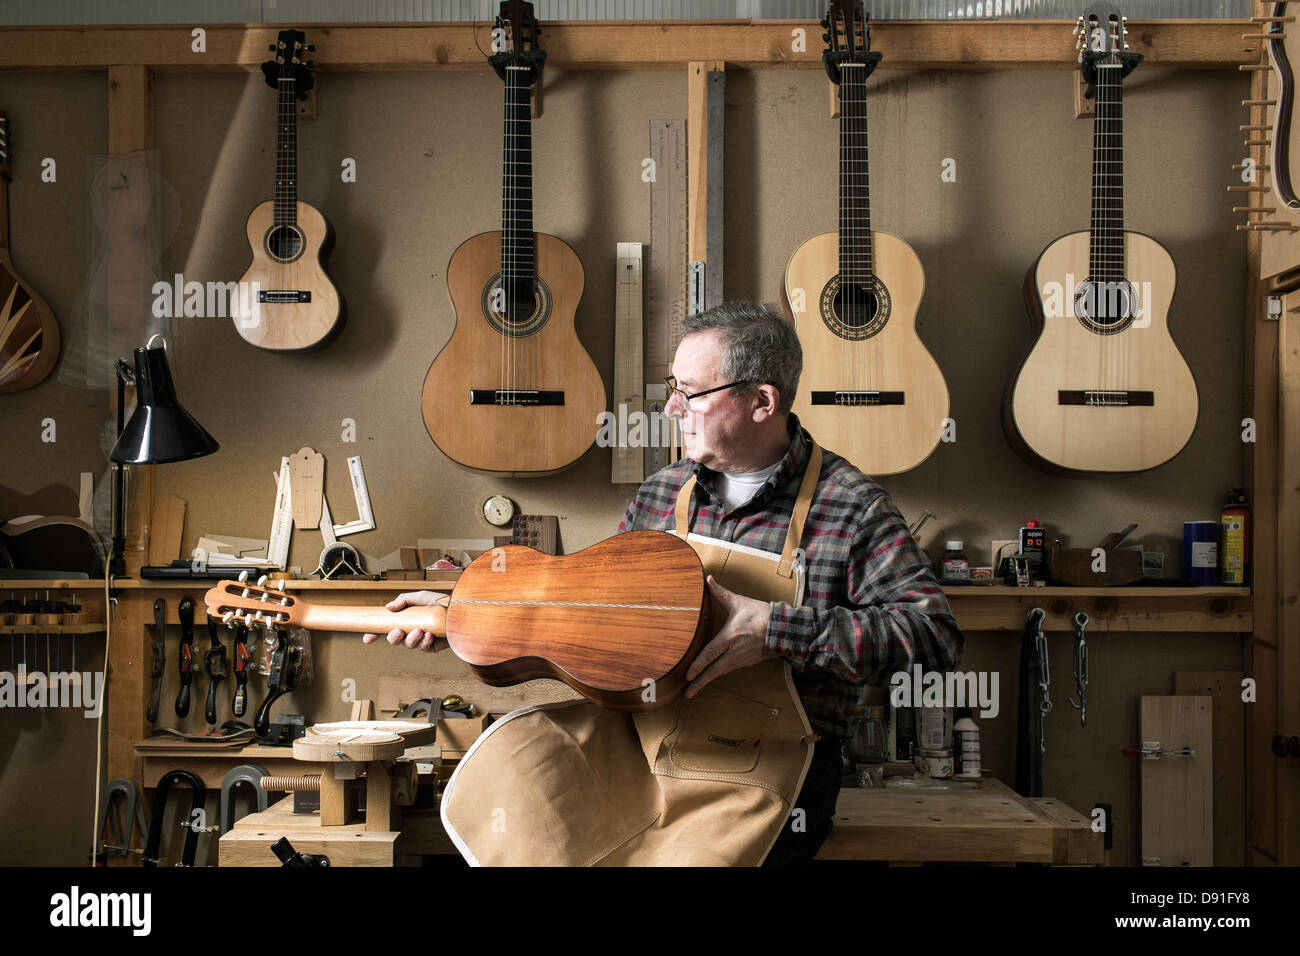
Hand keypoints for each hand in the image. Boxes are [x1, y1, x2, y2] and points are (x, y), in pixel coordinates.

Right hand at [360, 591, 449, 651]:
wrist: (460, 612)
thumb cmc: (442, 602)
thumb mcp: (421, 597)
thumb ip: (404, 600)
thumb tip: (388, 607)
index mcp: (405, 619)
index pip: (385, 628)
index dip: (375, 634)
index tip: (367, 638)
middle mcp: (410, 630)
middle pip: (393, 640)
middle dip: (393, 638)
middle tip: (398, 631)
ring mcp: (420, 639)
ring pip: (407, 645)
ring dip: (411, 639)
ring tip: (420, 630)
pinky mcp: (431, 647)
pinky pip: (422, 648)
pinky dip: (424, 642)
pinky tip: (430, 635)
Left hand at [684, 575, 768, 697]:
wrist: (783, 628)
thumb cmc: (761, 614)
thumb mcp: (739, 602)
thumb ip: (720, 593)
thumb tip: (708, 580)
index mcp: (730, 637)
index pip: (710, 653)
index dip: (698, 665)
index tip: (687, 675)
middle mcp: (734, 651)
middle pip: (714, 670)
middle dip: (700, 682)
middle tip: (687, 693)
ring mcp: (741, 658)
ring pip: (721, 671)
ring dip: (708, 680)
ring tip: (695, 689)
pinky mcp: (747, 661)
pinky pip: (729, 668)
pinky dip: (719, 673)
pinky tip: (712, 675)